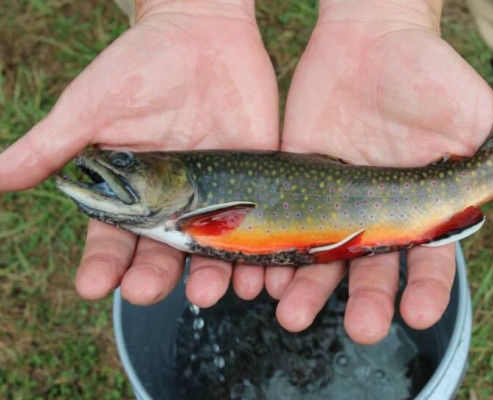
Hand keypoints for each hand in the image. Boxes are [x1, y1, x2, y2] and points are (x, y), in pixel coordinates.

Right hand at [0, 0, 278, 306]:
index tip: (93, 286)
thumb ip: (52, 145)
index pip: (113, 241)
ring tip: (209, 291)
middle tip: (151, 291)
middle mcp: (173, 203)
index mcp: (131, 193)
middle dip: (156, 277)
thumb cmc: (139, 66)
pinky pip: (257, 223)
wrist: (202, 33)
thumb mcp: (92, 105)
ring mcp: (215, 196)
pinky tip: (260, 272)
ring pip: (212, 248)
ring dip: (210, 274)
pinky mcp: (254, 182)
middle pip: (163, 254)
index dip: (102, 265)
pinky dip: (259, 251)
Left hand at [277, 0, 492, 343]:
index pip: (429, 263)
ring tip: (292, 314)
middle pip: (371, 272)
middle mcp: (377, 216)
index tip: (418, 315)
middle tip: (361, 328)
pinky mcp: (299, 183)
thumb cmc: (429, 77)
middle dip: (365, 302)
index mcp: (422, 209)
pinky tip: (263, 276)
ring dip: (308, 291)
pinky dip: (273, 254)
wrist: (369, 38)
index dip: (426, 291)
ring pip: (322, 259)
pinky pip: (284, 226)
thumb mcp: (475, 117)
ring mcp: (335, 203)